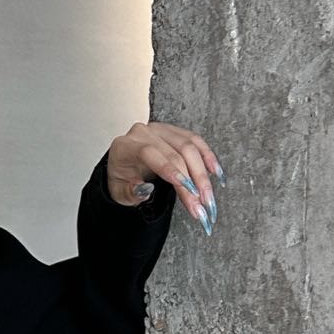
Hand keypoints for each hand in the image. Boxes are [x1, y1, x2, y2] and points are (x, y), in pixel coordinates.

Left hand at [104, 121, 223, 234]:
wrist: (124, 166)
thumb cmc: (122, 180)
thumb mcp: (119, 193)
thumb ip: (130, 193)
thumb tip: (145, 190)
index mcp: (125, 146)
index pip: (150, 153)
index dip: (170, 169)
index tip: (185, 186)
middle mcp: (144, 133)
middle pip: (175, 152)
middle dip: (192, 180)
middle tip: (201, 203)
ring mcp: (161, 130)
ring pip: (189, 147)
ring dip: (202, 173)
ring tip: (208, 195)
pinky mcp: (175, 132)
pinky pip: (196, 141)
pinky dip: (207, 157)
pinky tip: (215, 173)